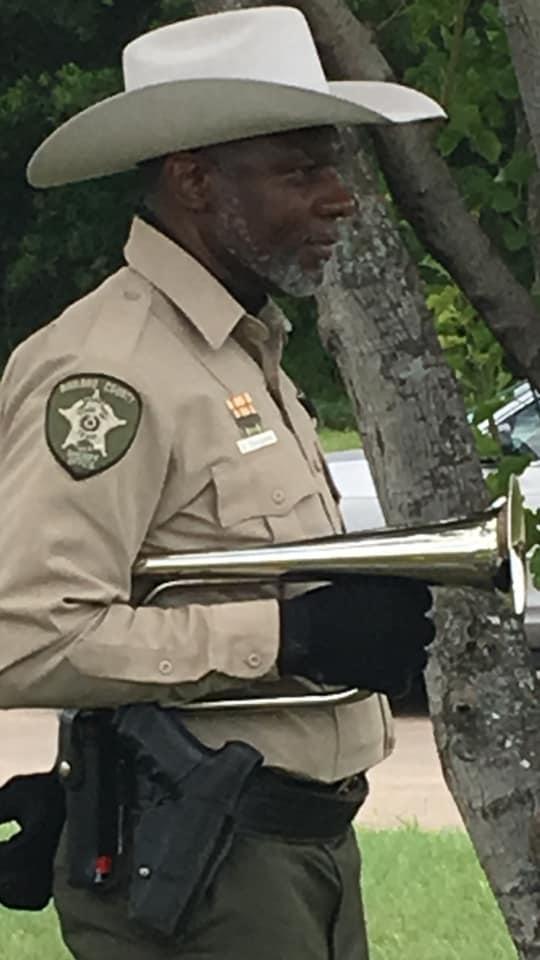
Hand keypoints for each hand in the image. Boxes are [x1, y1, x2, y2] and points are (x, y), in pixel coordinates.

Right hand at [278, 576, 433, 697]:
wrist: (300, 637)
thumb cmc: (320, 608)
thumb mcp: (357, 584)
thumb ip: (382, 588)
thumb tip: (389, 593)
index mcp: (406, 592)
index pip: (422, 600)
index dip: (406, 608)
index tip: (394, 612)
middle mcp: (413, 620)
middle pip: (423, 629)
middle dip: (407, 632)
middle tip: (382, 635)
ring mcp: (407, 651)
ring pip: (418, 657)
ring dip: (403, 657)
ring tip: (376, 655)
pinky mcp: (397, 679)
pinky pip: (403, 683)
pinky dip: (391, 681)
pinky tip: (372, 673)